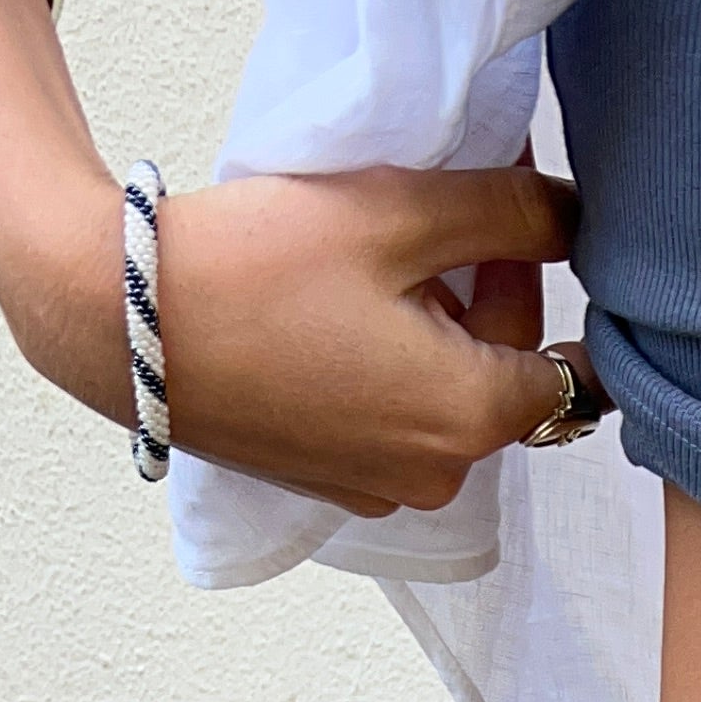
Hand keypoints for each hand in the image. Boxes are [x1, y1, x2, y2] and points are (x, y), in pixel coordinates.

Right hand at [9, 159, 576, 516]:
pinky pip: (390, 423)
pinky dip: (383, 370)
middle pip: (502, 379)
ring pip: (444, 400)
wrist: (123, 325)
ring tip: (368, 266)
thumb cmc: (258, 266)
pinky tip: (332, 315)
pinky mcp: (331, 486)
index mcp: (470, 421)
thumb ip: (509, 214)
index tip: (490, 211)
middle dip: (482, 300)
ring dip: (431, 333)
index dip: (534, 272)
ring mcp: (380, 491)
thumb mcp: (399, 212)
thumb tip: (577, 220)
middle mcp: (437, 478)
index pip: (564, 358)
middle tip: (423, 218)